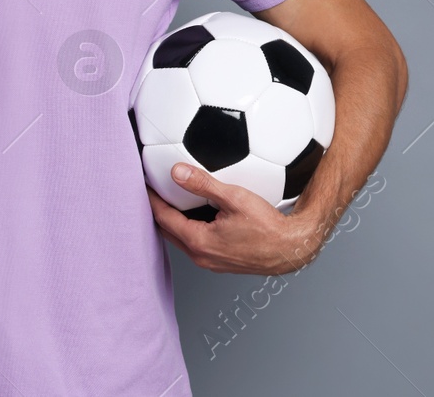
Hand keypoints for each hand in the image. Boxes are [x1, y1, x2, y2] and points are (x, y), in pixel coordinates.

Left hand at [147, 163, 327, 274]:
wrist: (290, 249)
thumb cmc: (268, 226)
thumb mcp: (234, 198)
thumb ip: (203, 184)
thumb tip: (177, 172)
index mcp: (198, 241)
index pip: (163, 218)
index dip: (151, 200)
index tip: (143, 184)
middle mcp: (200, 256)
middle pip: (168, 231)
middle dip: (158, 211)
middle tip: (151, 190)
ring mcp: (210, 262)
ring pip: (181, 239)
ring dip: (173, 220)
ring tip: (170, 199)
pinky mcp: (220, 262)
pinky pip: (195, 244)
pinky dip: (188, 228)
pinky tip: (196, 214)